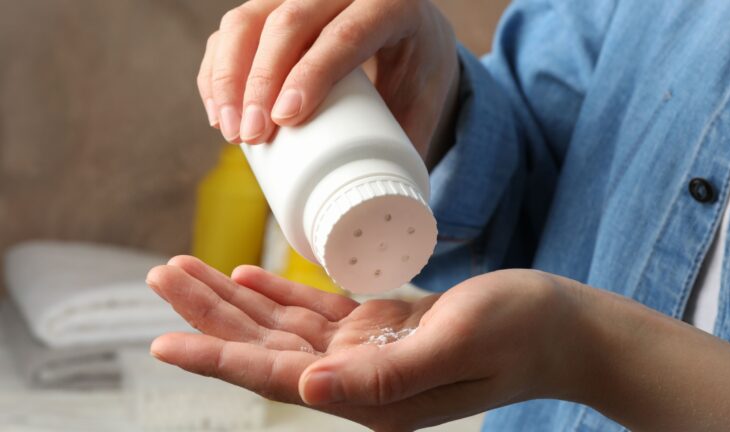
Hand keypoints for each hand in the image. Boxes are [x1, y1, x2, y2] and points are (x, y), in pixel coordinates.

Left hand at [146, 256, 584, 430]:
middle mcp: (360, 381)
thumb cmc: (519, 334)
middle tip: (161, 275)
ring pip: (284, 326)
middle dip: (211, 315)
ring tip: (188, 269)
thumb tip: (305, 389)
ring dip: (235, 300)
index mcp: (370, 398)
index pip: (275, 376)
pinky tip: (249, 277)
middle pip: (267, 347)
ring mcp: (370, 354)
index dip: (217, 355)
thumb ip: (382, 376)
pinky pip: (319, 312)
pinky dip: (281, 294)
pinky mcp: (384, 328)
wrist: (563, 328)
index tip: (162, 339)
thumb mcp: (452, 347)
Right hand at [198, 0, 458, 159]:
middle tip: (250, 135)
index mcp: (392, 6)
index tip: (285, 118)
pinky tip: (217, 108)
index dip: (312, 73)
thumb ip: (411, 143)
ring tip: (229, 130)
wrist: (411, 37)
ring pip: (250, 19)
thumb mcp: (425, 103)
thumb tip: (389, 210)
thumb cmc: (417, 75)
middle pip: (289, 20)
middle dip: (260, 80)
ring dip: (229, 75)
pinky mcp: (273, 4)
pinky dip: (217, 68)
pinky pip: (233, 29)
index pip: (346, 33)